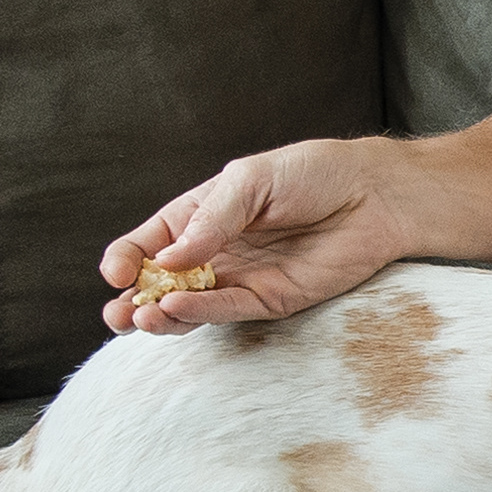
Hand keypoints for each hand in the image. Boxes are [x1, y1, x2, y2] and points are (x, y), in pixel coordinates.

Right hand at [102, 137, 410, 334]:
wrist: (374, 195)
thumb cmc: (313, 174)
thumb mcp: (252, 180)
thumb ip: (211, 219)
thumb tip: (166, 260)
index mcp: (198, 218)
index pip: (147, 245)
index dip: (125, 261)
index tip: (117, 273)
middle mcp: (213, 253)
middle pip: (158, 285)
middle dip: (132, 302)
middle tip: (117, 313)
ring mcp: (239, 279)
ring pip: (187, 308)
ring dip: (160, 316)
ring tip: (142, 317)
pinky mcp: (269, 300)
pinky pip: (226, 311)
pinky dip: (198, 314)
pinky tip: (176, 310)